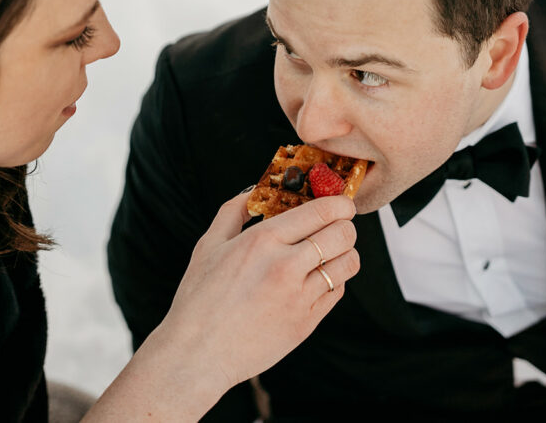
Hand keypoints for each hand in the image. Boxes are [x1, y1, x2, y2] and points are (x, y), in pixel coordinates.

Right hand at [154, 189, 358, 396]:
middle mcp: (285, 266)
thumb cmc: (198, 300)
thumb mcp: (208, 245)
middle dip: (345, 225)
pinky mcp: (306, 323)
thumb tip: (254, 190)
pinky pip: (337, 291)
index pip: (322, 211)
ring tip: (330, 253)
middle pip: (343, 234)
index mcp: (262, 241)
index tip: (341, 203)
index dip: (340, 203)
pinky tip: (317, 278)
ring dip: (345, 253)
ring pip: (348, 263)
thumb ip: (234, 211)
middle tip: (337, 226)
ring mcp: (299, 297)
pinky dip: (334, 280)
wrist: (197, 354)